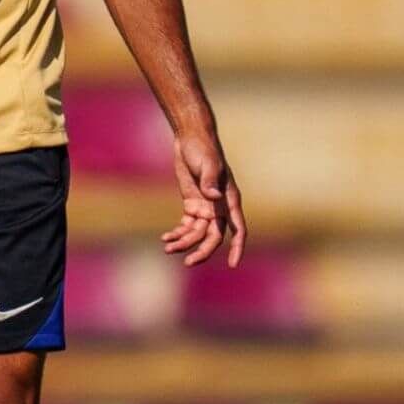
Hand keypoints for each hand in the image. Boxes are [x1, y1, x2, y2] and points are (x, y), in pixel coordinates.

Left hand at [162, 125, 245, 267]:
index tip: (233, 263)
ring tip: (167, 248)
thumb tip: (214, 197)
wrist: (190, 139)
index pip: (237, 229)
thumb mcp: (208, 164)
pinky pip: (186, 225)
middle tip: (187, 262)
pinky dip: (177, 233)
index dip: (236, 247)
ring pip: (197, 233)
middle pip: (213, 237)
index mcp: (229, 200)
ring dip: (184, 242)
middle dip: (202, 251)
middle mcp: (219, 208)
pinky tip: (165, 238)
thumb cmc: (203, 150)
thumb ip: (210, 181)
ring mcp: (205, 207)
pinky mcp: (192, 204)